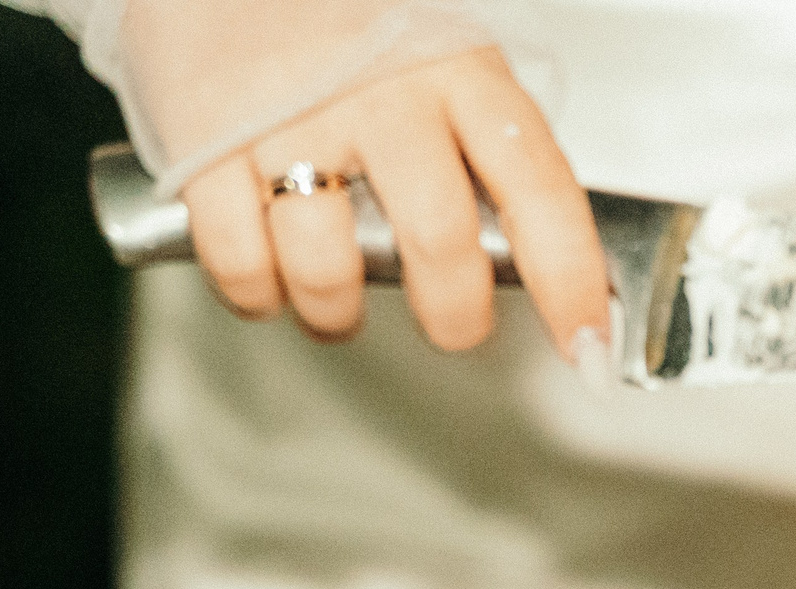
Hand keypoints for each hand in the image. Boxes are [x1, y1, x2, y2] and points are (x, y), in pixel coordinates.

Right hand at [180, 48, 610, 357]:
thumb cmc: (350, 28)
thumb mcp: (444, 62)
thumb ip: (488, 150)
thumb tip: (545, 263)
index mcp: (461, 75)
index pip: (540, 192)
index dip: (572, 284)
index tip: (588, 349)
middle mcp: (382, 96)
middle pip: (438, 245)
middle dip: (454, 318)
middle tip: (452, 324)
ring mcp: (292, 119)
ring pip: (330, 269)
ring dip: (339, 312)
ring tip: (338, 297)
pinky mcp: (207, 144)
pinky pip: (241, 262)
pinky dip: (258, 295)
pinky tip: (272, 277)